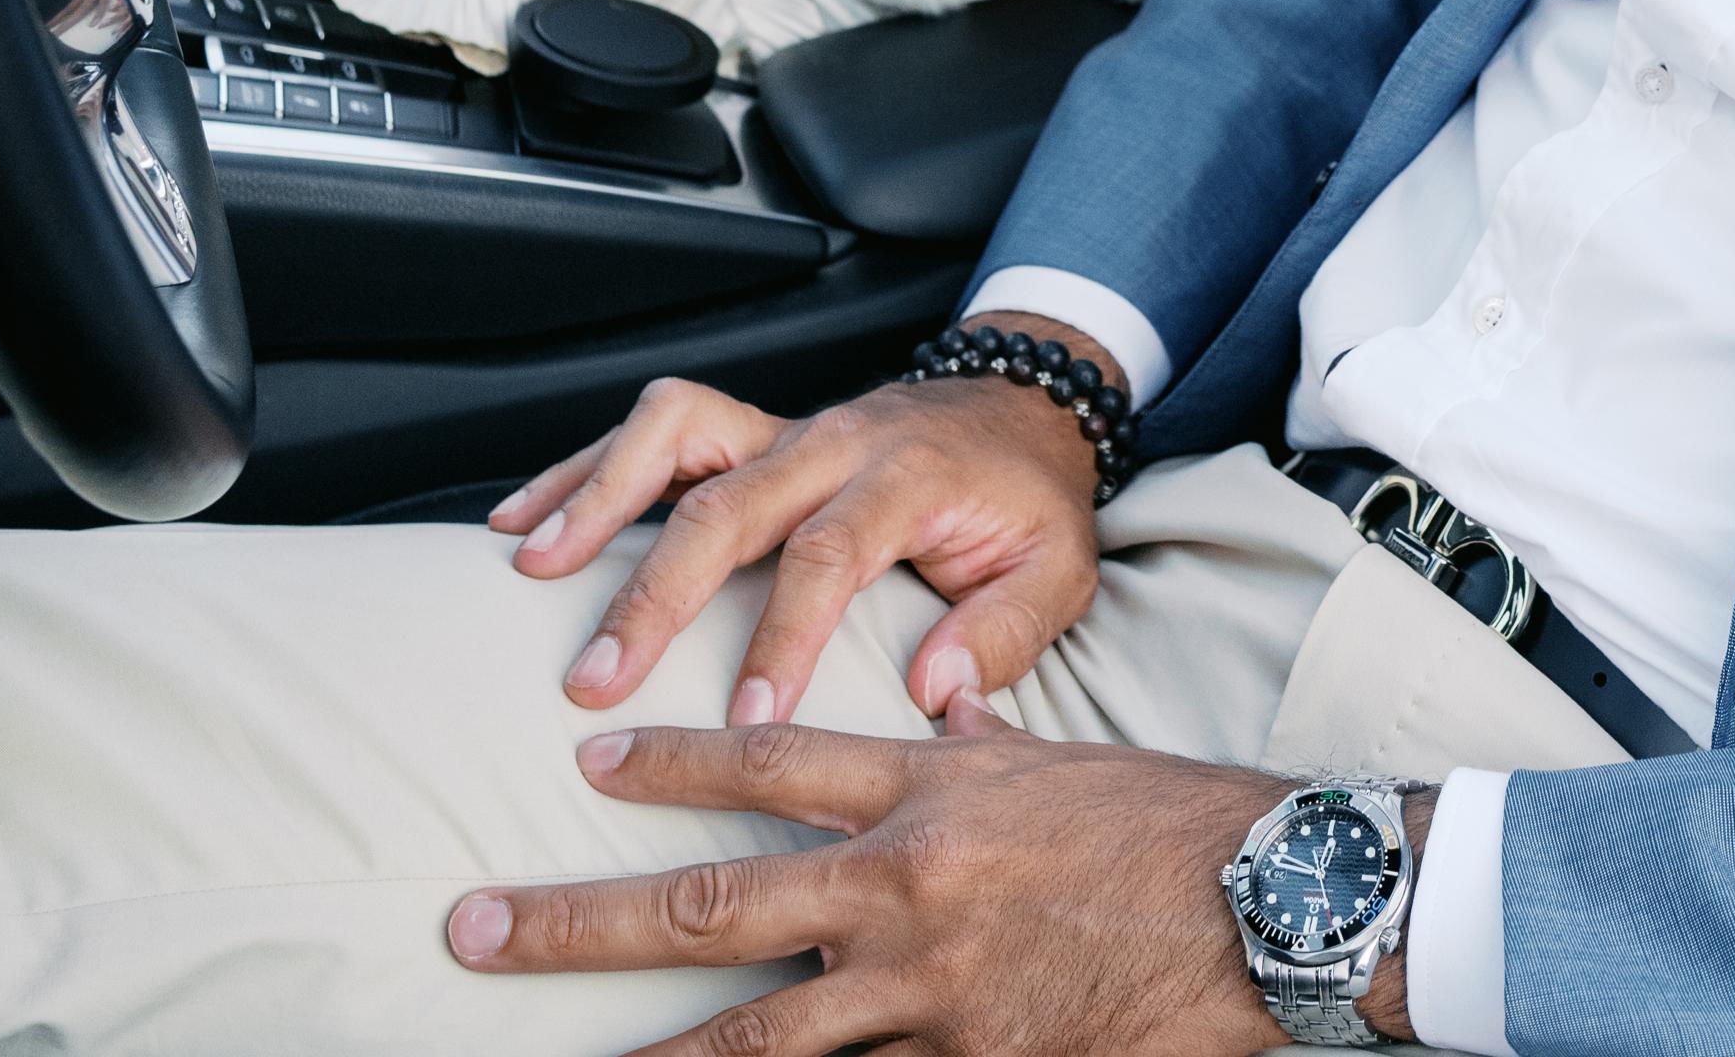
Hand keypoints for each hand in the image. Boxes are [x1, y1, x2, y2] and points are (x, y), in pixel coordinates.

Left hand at [451, 717, 1314, 1056]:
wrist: (1265, 908)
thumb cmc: (1172, 826)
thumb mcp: (1060, 760)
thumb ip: (979, 742)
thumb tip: (940, 710)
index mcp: (924, 793)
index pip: (767, 766)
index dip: (668, 761)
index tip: (586, 757)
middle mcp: (902, 888)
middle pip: (706, 908)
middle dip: (575, 924)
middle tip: (469, 930)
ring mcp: (925, 993)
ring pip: (754, 1039)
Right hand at [488, 346, 1114, 727]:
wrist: (1024, 407)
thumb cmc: (1030, 503)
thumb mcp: (1058, 569)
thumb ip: (1002, 630)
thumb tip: (935, 693)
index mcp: (906, 475)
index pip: (830, 552)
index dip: (784, 636)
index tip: (747, 721)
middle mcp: (830, 439)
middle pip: (727, 499)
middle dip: (654, 590)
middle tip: (599, 678)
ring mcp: (780, 426)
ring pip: (670, 434)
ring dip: (594, 498)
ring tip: (533, 572)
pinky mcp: (746, 428)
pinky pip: (651, 432)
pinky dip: (579, 470)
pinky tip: (520, 522)